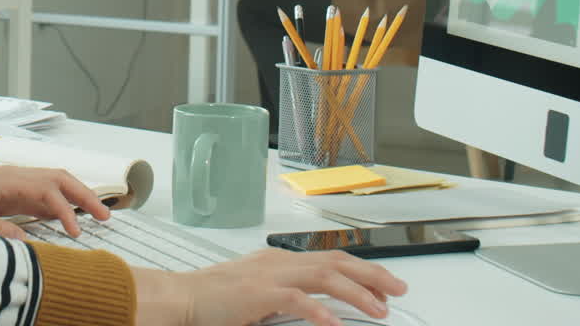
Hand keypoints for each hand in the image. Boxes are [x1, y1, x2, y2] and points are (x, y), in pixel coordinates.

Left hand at [0, 165, 110, 239]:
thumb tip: (25, 243)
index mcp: (6, 178)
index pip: (48, 189)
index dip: (66, 210)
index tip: (76, 232)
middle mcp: (14, 176)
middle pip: (59, 178)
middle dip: (84, 194)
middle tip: (105, 215)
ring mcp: (14, 183)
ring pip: (54, 183)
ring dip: (76, 197)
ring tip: (97, 215)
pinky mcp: (11, 194)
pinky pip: (43, 195)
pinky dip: (61, 204)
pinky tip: (70, 218)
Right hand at [133, 249, 407, 325]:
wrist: (181, 298)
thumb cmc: (213, 300)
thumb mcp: (258, 294)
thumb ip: (287, 297)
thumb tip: (318, 310)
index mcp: (279, 261)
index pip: (330, 259)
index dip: (363, 270)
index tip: (386, 285)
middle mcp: (278, 262)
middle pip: (336, 261)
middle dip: (372, 275)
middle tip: (399, 290)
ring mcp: (269, 275)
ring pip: (325, 276)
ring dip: (357, 292)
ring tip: (379, 309)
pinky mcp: (258, 293)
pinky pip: (297, 299)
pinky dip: (319, 311)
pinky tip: (335, 323)